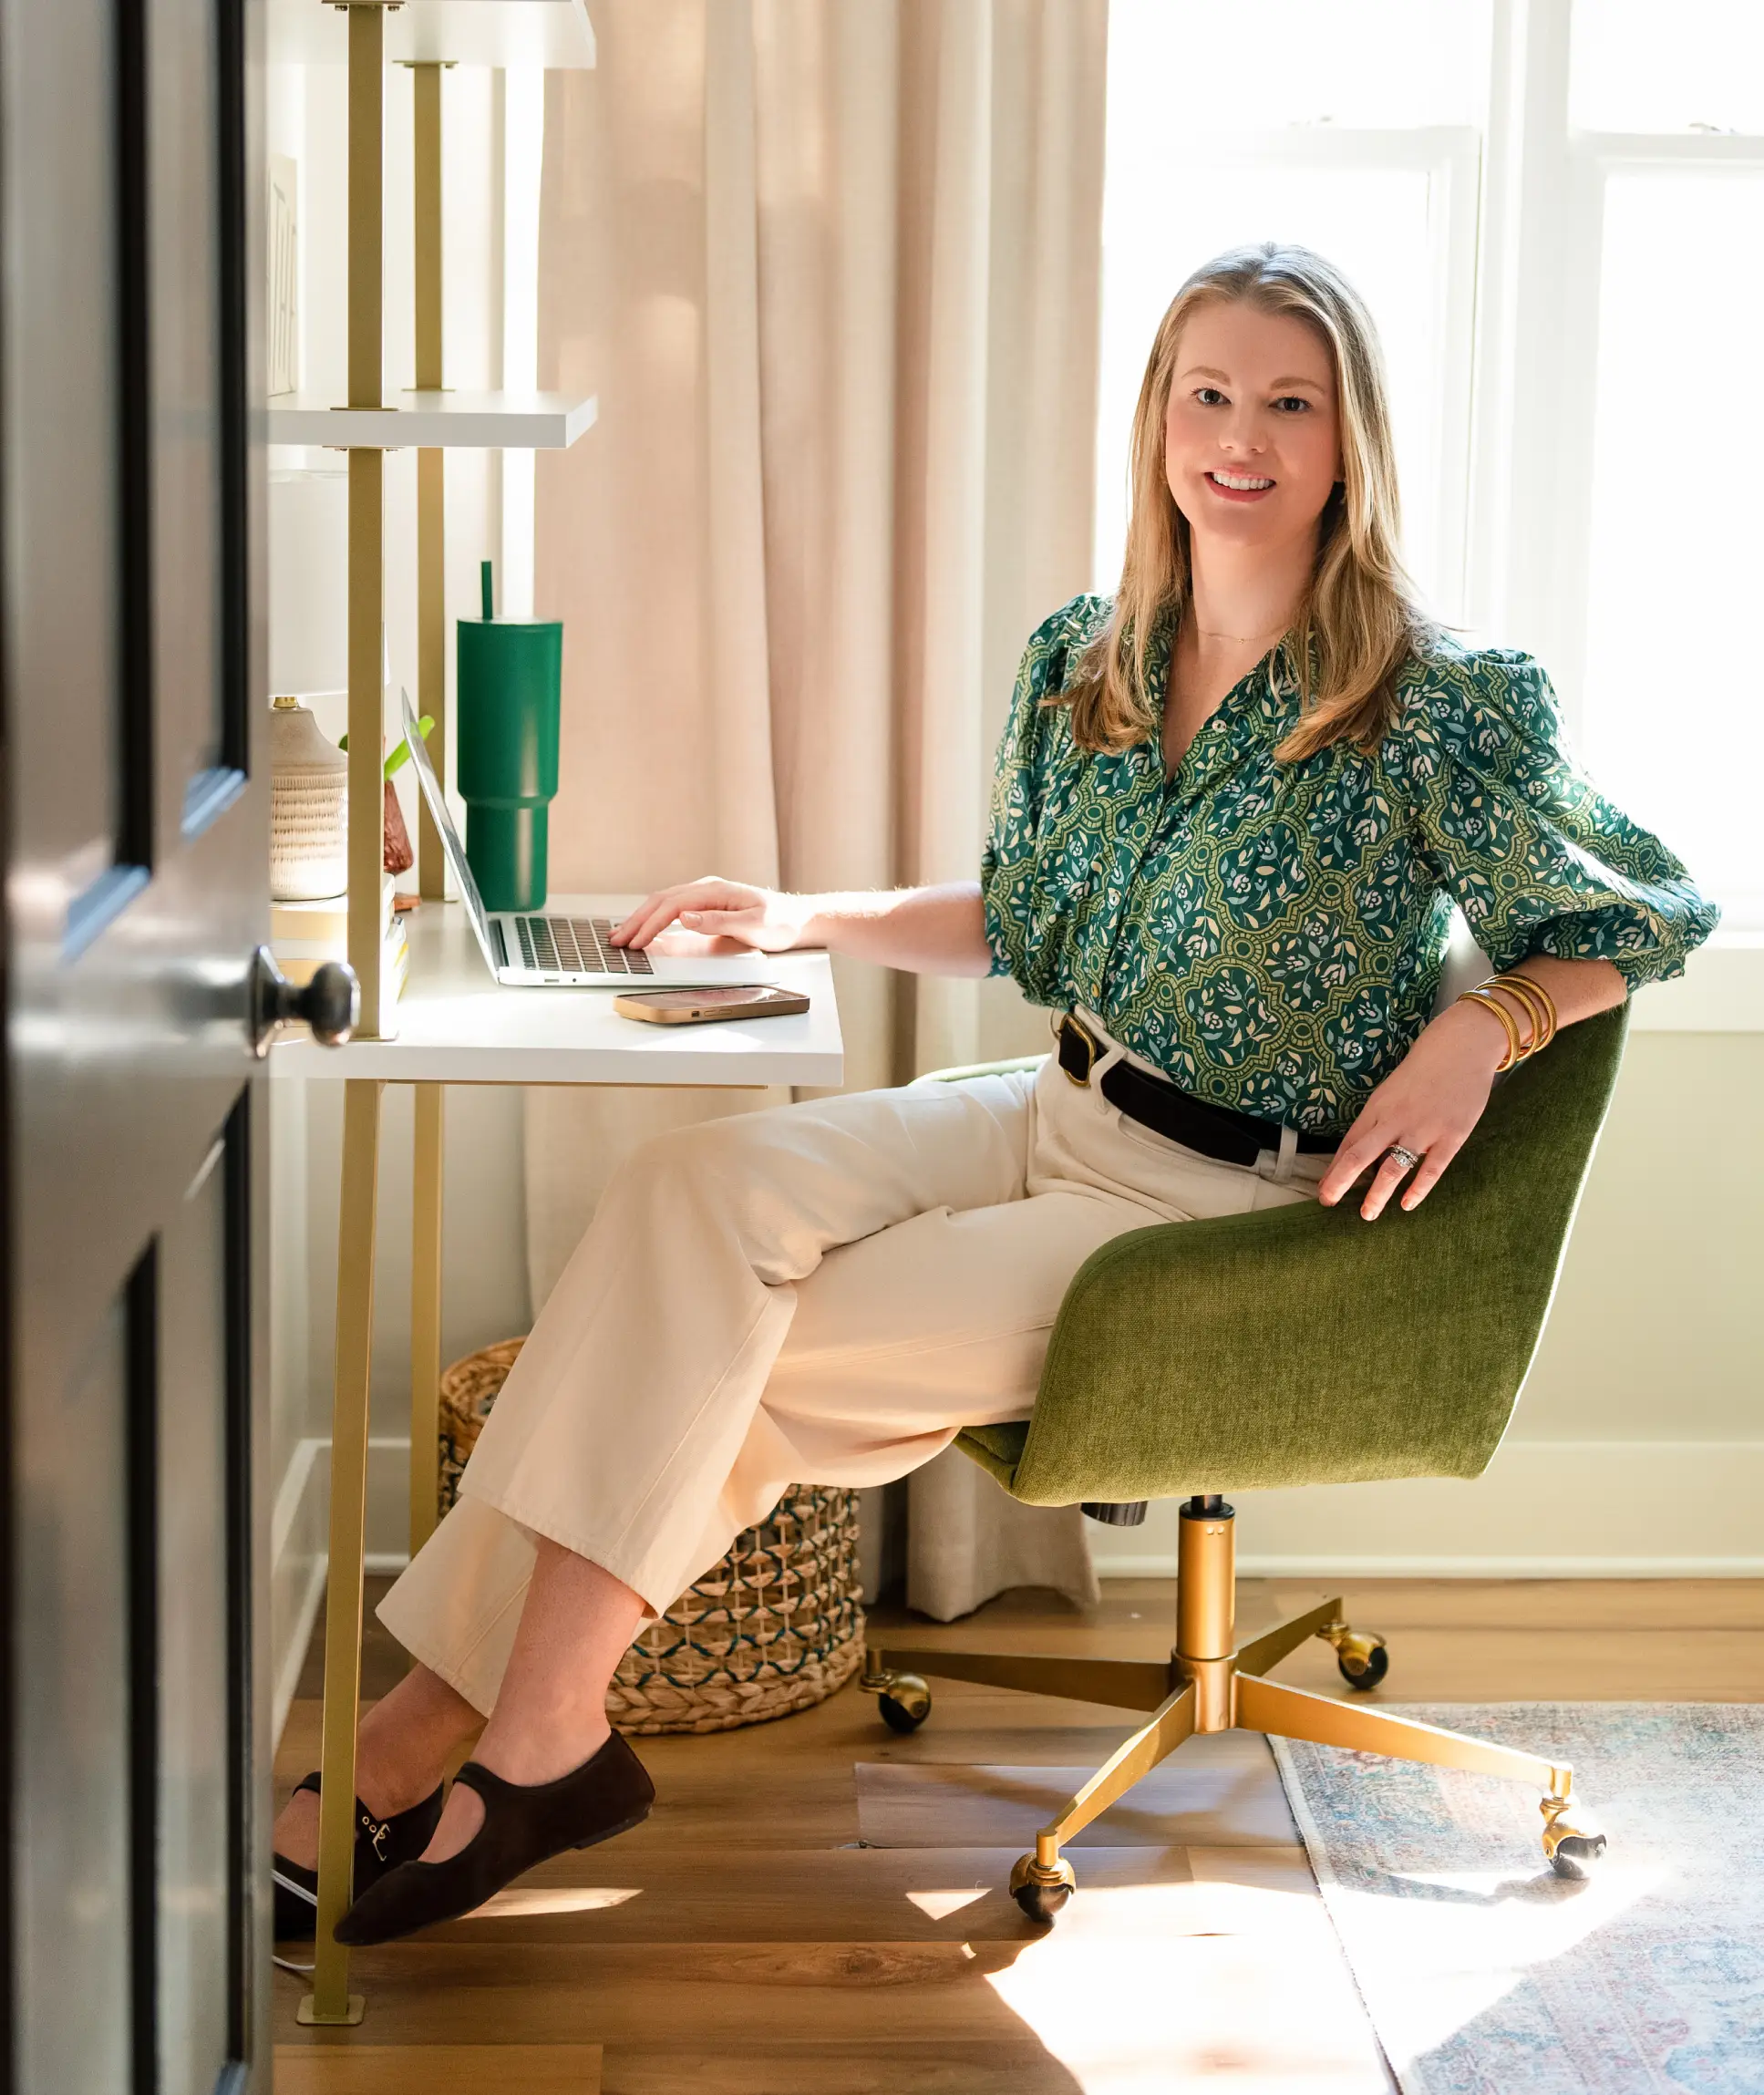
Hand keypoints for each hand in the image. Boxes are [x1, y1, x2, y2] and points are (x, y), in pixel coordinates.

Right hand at [610, 877, 817, 954]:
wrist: (798, 918)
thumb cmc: (780, 922)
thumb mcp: (752, 924)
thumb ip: (718, 921)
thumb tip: (685, 917)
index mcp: (715, 891)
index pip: (672, 906)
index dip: (651, 924)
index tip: (636, 942)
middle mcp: (707, 888)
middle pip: (661, 901)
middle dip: (636, 921)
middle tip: (616, 940)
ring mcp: (705, 895)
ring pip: (663, 903)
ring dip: (641, 919)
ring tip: (622, 935)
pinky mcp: (706, 905)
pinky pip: (672, 908)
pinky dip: (653, 918)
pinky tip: (645, 928)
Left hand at [1318, 1000, 1507, 1219]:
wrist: (1461, 1048)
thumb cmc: (1423, 1071)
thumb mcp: (1391, 1092)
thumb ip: (1378, 1120)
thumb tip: (1361, 1150)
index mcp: (1377, 1109)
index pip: (1348, 1144)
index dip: (1333, 1170)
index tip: (1323, 1191)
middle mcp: (1394, 1120)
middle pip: (1359, 1155)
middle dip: (1340, 1182)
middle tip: (1328, 1202)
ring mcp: (1423, 1129)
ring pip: (1392, 1167)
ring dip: (1377, 1194)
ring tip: (1367, 1215)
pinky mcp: (1451, 1136)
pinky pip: (1431, 1169)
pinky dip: (1418, 1189)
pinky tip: (1407, 1205)